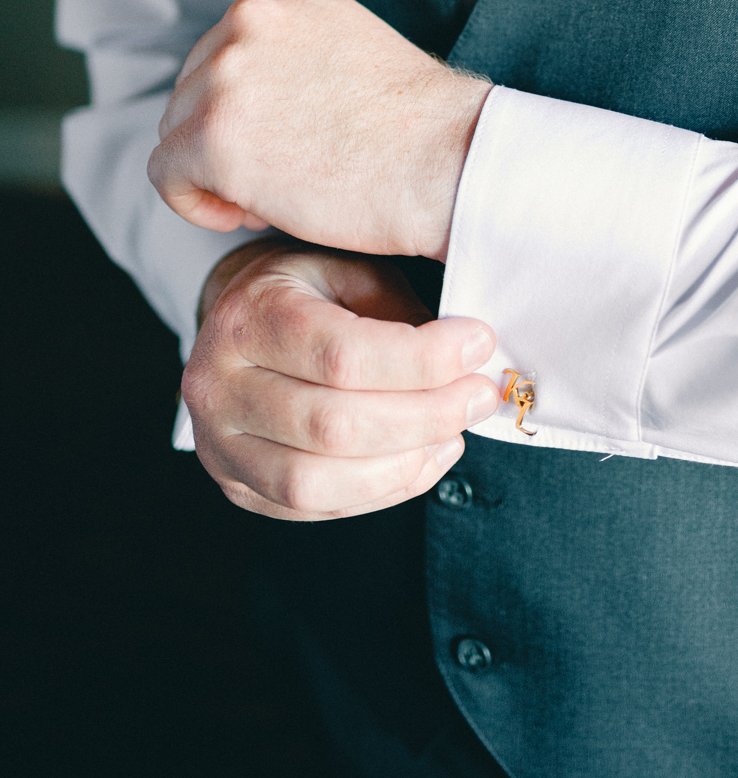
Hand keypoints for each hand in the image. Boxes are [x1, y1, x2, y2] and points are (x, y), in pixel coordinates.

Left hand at [148, 0, 490, 258]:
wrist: (447, 161)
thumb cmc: (416, 126)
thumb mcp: (351, 49)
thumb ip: (295, 53)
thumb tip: (248, 103)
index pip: (226, 51)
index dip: (248, 105)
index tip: (286, 138)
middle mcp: (249, 18)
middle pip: (193, 88)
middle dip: (226, 135)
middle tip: (282, 173)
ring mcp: (227, 73)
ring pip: (177, 130)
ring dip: (214, 169)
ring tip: (273, 193)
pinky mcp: (212, 134)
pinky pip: (166, 175)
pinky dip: (195, 202)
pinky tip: (246, 213)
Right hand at [183, 242, 499, 519]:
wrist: (243, 324)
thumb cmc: (310, 291)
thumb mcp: (350, 269)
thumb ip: (398, 309)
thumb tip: (468, 355)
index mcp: (247, 317)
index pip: (342, 355)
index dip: (422, 360)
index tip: (479, 344)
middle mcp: (217, 386)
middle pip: (333, 426)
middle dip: (425, 415)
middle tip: (480, 395)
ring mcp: (219, 446)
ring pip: (317, 483)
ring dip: (405, 463)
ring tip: (455, 431)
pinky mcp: (237, 488)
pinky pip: (314, 508)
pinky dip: (382, 490)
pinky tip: (425, 457)